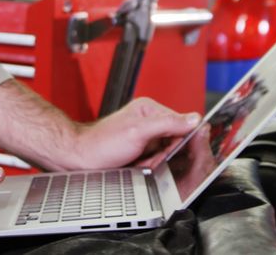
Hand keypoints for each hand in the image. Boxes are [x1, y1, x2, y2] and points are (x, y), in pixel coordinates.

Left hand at [73, 97, 200, 169]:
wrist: (81, 159)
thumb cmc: (102, 144)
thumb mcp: (139, 132)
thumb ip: (167, 124)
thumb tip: (194, 119)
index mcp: (150, 109)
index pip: (181, 123)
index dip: (178, 141)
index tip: (168, 151)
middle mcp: (149, 120)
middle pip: (175, 140)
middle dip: (165, 154)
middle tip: (148, 158)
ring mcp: (145, 135)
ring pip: (166, 152)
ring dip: (157, 161)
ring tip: (140, 162)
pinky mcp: (141, 149)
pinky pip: (156, 160)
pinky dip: (150, 166)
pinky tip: (138, 165)